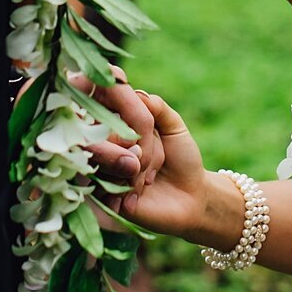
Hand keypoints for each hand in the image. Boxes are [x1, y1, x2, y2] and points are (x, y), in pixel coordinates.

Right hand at [102, 90, 231, 245]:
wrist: (191, 199)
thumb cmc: (183, 159)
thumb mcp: (174, 128)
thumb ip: (157, 107)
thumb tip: (136, 92)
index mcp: (121, 126)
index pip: (116, 110)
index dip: (138, 123)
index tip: (157, 139)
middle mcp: (106, 145)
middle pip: (111, 132)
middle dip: (144, 149)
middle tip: (155, 164)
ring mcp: (101, 169)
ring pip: (110, 155)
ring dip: (139, 169)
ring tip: (150, 180)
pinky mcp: (100, 194)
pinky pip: (108, 180)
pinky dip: (131, 186)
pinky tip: (140, 195)